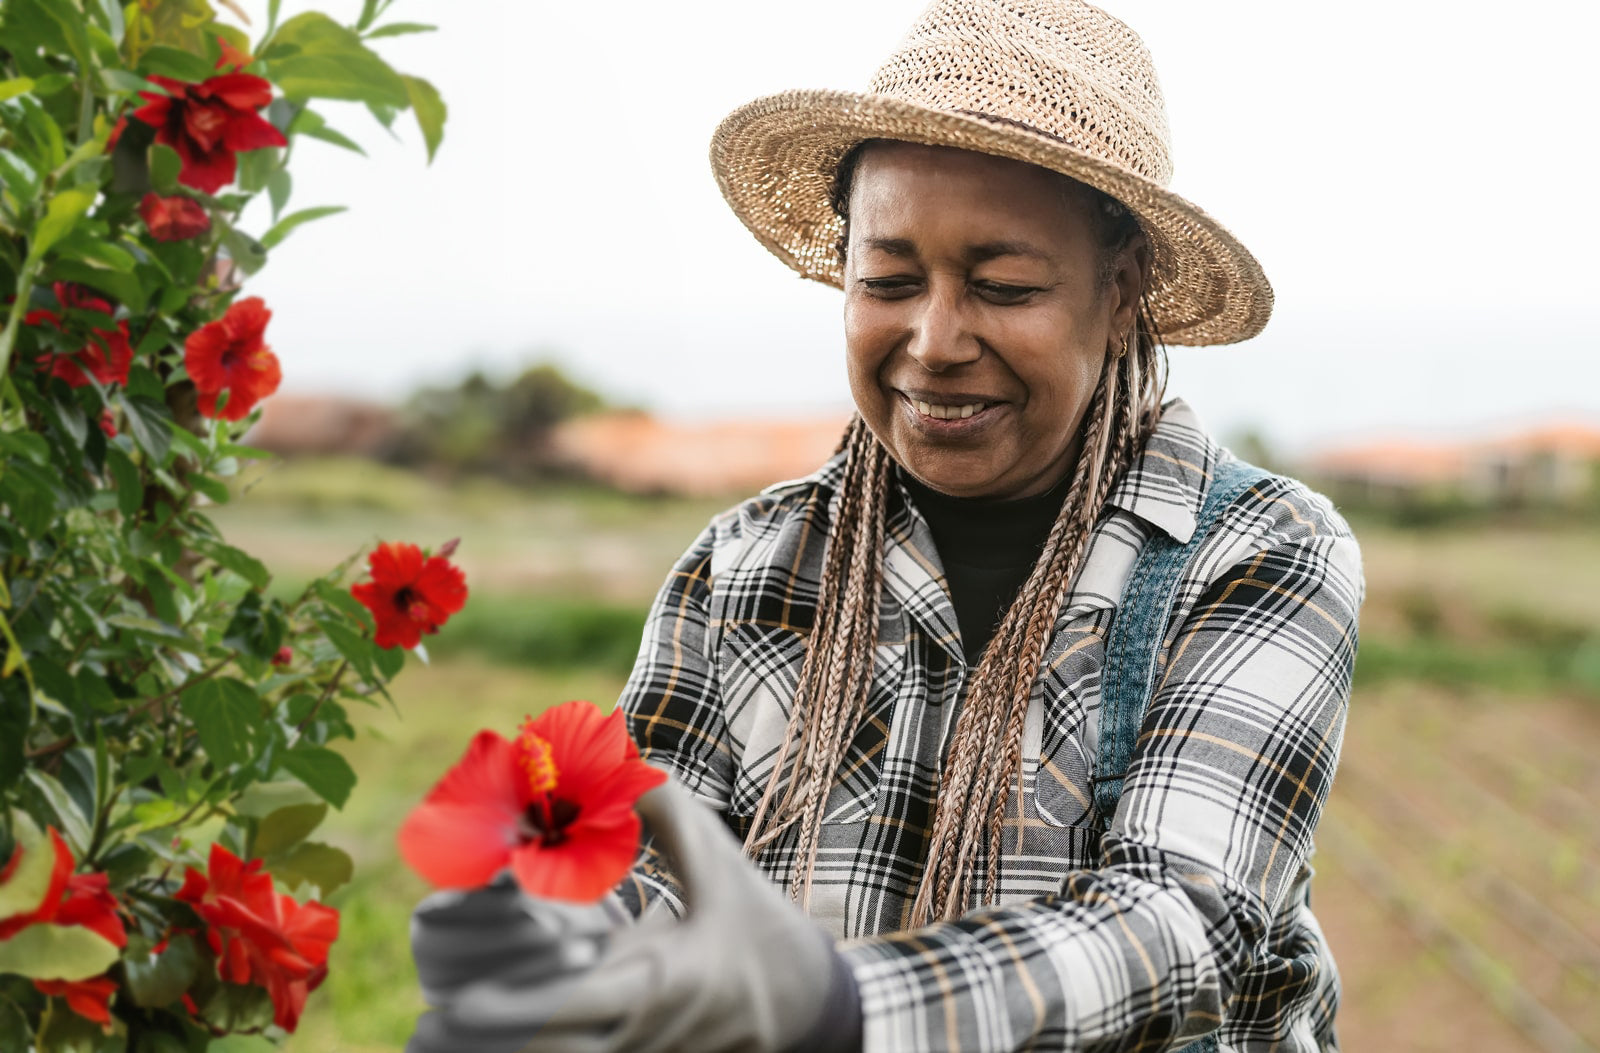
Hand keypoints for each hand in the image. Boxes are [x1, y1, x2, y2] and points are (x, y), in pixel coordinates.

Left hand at [437, 779, 849, 1052]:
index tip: (459, 999)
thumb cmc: (762, 930)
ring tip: (433, 1042)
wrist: (812, 1008)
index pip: (573, 1008)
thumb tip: (612, 759)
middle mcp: (641, 1031)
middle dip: (483, 1045)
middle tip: (429, 1027)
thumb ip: (663, 810)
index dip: (513, 1010)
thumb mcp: (722, 864)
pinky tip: (483, 1048)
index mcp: (658, 981)